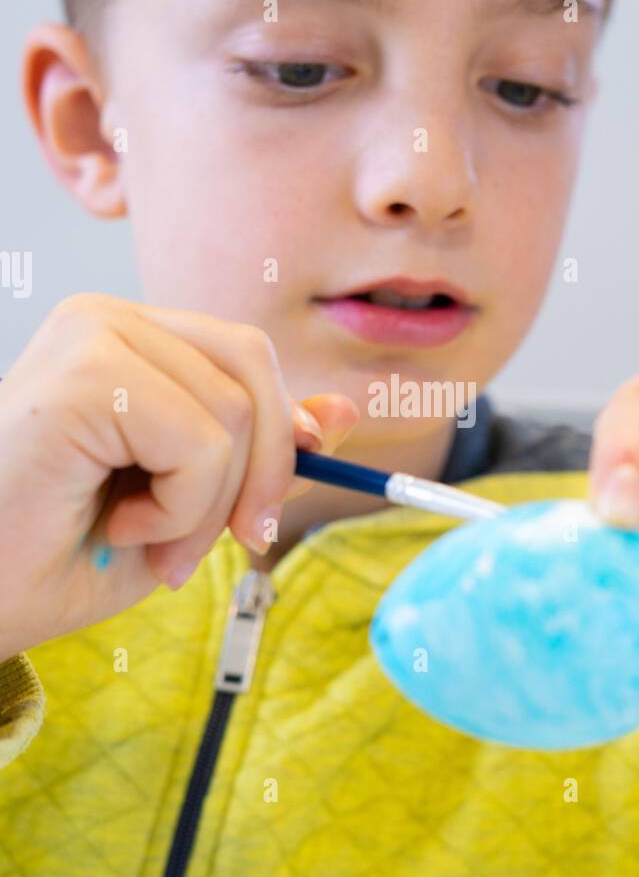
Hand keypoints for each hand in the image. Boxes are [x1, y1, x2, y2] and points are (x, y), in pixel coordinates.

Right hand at [0, 293, 358, 657]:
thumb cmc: (59, 557)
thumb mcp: (186, 506)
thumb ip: (257, 454)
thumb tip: (342, 414)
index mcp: (128, 339)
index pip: (247, 356)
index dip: (280, 434)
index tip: (256, 515)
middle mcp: (108, 319)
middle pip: (254, 368)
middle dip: (261, 472)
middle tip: (224, 545)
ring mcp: (93, 335)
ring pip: (237, 413)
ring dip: (207, 508)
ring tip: (143, 540)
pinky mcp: (85, 374)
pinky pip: (202, 442)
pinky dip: (181, 510)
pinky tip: (116, 526)